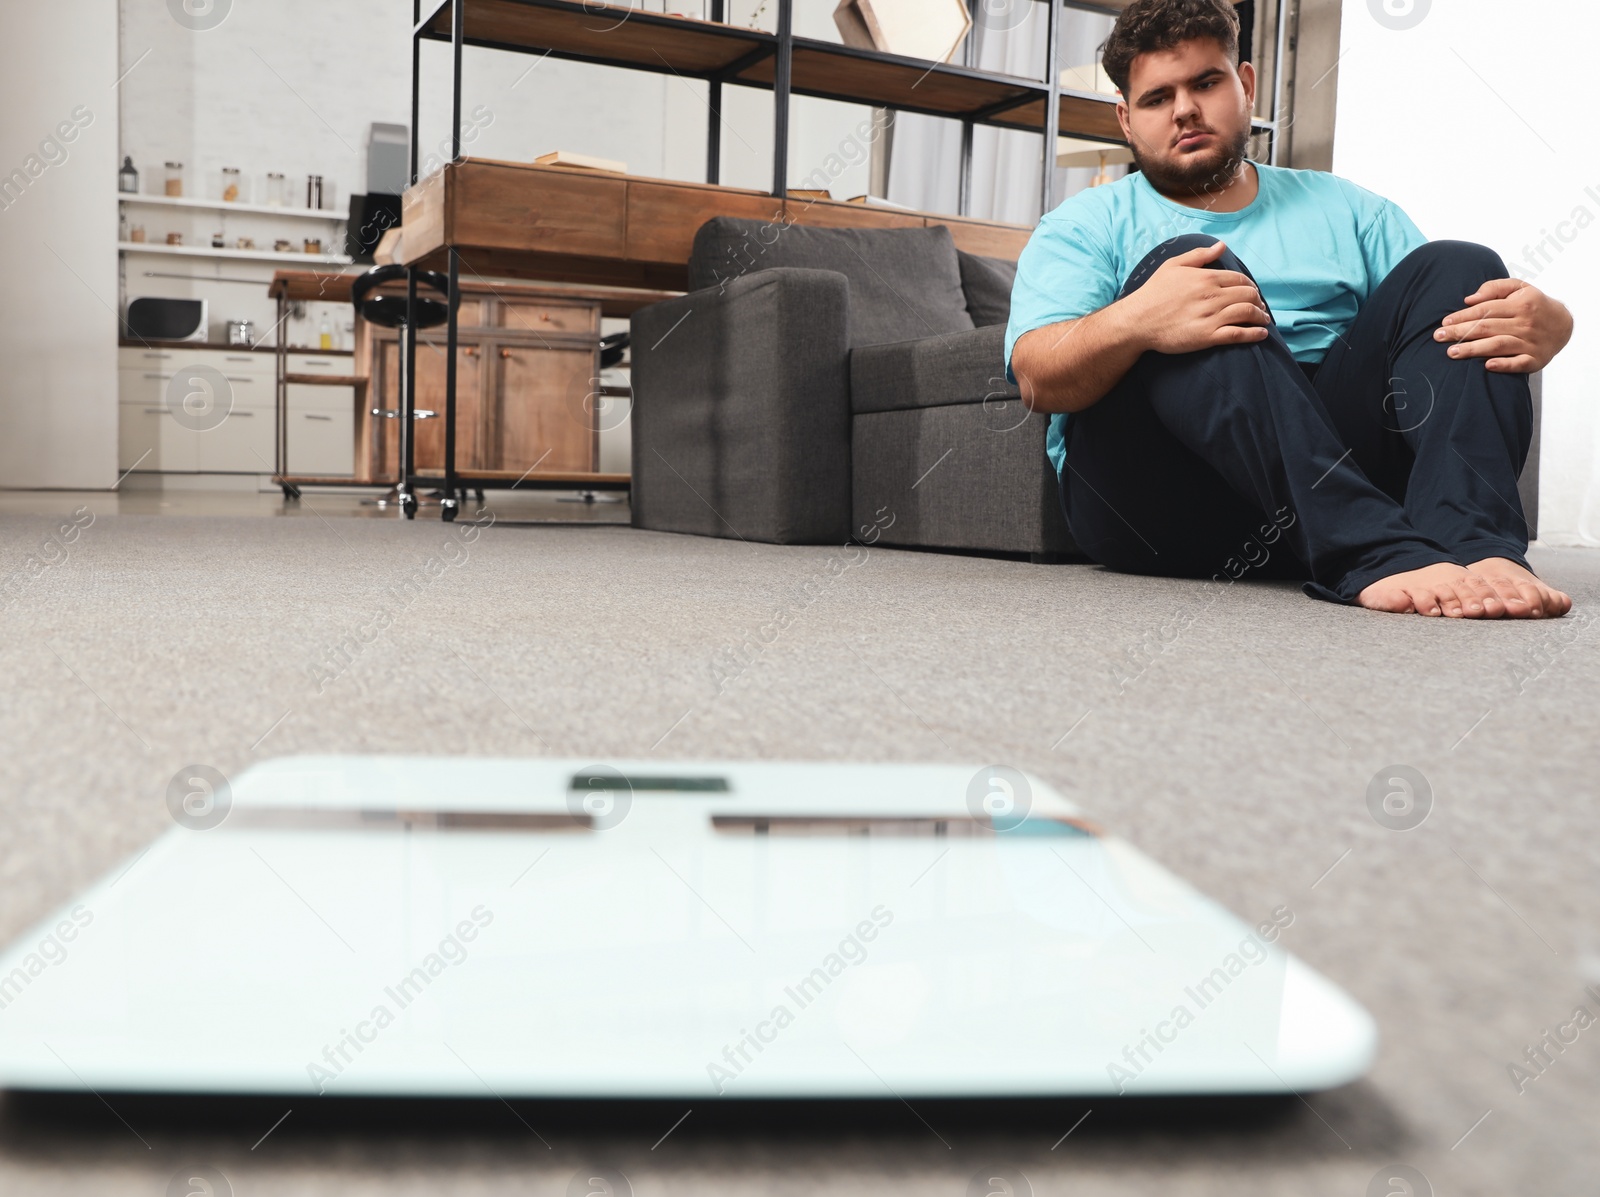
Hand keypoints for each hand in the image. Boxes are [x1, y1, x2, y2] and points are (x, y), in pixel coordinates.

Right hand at [1122, 240, 1271, 354]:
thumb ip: (1199, 255)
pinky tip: (1261, 334)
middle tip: (1259, 307)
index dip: (1250, 286)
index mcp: (1206, 277)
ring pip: (1247, 313)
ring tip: (1263, 320)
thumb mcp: (1173, 265)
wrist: (1137, 321)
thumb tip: (1221, 246)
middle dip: (1258, 301)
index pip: (1240, 279)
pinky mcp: (1207, 337)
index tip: (1252, 293)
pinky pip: (1238, 334)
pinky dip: (1254, 334)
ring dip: (1260, 316)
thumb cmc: (1153, 293)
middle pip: (1248, 296)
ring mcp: (1211, 317)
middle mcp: (1212, 295)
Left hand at [1434, 278, 1572, 372]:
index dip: (1463, 316)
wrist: (1563, 324)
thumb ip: (1495, 287)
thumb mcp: (1520, 288)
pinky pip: (1519, 363)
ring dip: (1474, 349)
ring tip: (1452, 352)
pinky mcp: (1535, 360)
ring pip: (1499, 345)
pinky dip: (1504, 365)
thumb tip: (1469, 299)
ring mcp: (1530, 342)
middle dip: (1461, 332)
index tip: (1444, 323)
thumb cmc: (1533, 305)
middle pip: (1488, 327)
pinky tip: (1487, 366)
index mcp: (1520, 304)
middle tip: (1438, 337)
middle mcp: (1525, 323)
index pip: (1486, 310)